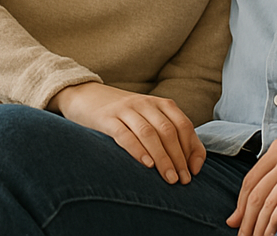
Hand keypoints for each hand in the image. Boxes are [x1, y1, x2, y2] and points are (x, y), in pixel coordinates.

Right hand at [49, 82, 205, 184]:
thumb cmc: (122, 115)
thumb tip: (190, 164)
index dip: (192, 148)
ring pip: (149, 133)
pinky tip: (146, 165)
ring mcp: (125, 109)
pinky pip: (124, 134)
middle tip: (182, 181)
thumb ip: (167, 134)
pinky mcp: (106, 118)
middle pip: (168, 131)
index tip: (193, 171)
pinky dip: (137, 150)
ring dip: (162, 158)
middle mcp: (144, 104)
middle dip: (178, 158)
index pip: (183, 124)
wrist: (83, 95)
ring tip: (169, 179)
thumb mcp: (146, 118)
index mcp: (159, 103)